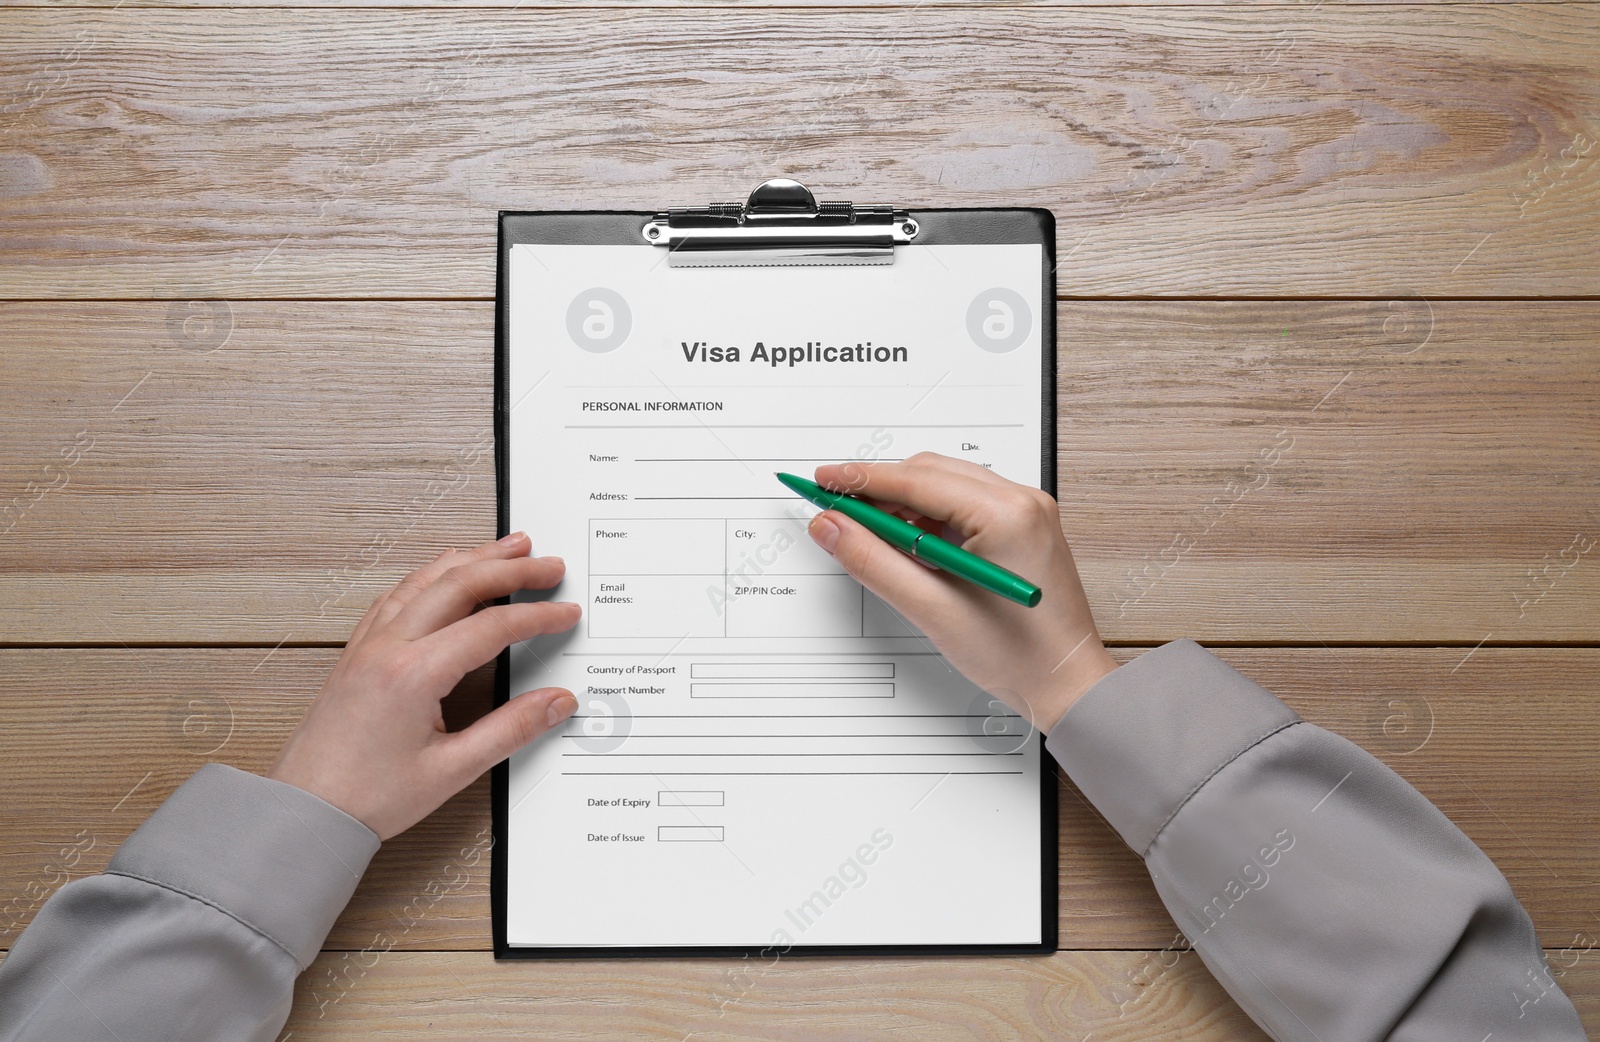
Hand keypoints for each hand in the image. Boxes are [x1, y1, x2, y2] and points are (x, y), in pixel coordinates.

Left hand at [268, 533, 580, 839]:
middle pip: (459, 584)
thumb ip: (511, 730)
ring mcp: (368, 644)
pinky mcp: (357, 652)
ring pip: (425, 579)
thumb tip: (555, 703)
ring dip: (472, 558)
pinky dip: (432, 574)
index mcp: (412, 673)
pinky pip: (398, 594)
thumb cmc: (365, 796)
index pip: (491, 627)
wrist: (305, 810)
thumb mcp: (452, 770)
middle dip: (512, 568)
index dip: (537, 616)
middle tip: (547, 565)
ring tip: (506, 548)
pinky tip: (444, 572)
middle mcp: (387, 647)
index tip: (564, 613)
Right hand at [808, 453, 1116, 734]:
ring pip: (946, 486)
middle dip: (879, 490)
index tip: (823, 481)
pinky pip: (965, 505)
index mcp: (1007, 514)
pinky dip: (930, 519)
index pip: (915, 480)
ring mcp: (1027, 512)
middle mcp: (1023, 502)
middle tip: (836, 512)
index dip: (861, 480)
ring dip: (904, 506)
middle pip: (930, 473)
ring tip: (873, 539)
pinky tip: (911, 548)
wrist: (1066, 684)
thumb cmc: (1020, 656)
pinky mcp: (1024, 527)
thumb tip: (832, 527)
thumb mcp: (932, 609)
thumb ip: (874, 562)